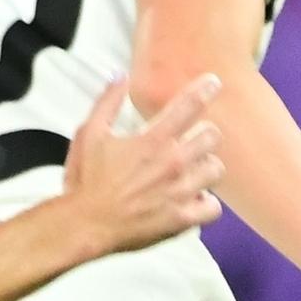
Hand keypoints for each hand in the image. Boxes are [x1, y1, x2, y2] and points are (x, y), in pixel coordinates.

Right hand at [56, 73, 223, 257]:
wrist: (84, 224)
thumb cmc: (85, 181)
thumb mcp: (89, 134)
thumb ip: (107, 102)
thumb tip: (119, 76)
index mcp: (152, 140)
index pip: (188, 105)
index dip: (204, 89)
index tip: (214, 82)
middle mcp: (172, 163)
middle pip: (212, 136)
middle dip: (204, 136)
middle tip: (192, 142)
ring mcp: (180, 191)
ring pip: (216, 169)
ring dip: (205, 168)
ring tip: (190, 172)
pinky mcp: (183, 217)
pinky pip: (214, 206)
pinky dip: (206, 203)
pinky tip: (193, 200)